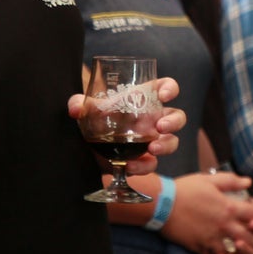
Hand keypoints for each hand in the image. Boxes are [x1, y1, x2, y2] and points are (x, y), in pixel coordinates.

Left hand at [67, 77, 187, 174]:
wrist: (87, 148)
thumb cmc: (93, 120)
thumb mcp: (85, 110)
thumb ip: (78, 103)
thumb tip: (75, 109)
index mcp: (143, 99)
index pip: (165, 88)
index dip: (170, 88)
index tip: (164, 95)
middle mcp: (151, 119)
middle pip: (177, 116)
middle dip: (174, 121)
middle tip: (161, 126)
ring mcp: (150, 140)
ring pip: (171, 141)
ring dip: (166, 145)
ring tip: (153, 148)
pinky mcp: (143, 160)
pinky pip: (151, 164)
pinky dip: (143, 166)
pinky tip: (130, 165)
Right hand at [161, 172, 252, 253]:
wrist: (162, 205)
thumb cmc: (185, 189)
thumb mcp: (209, 180)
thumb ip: (231, 181)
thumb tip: (248, 182)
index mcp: (229, 207)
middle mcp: (225, 225)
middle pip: (252, 238)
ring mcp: (214, 239)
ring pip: (238, 252)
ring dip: (247, 253)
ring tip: (250, 253)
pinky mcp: (202, 248)